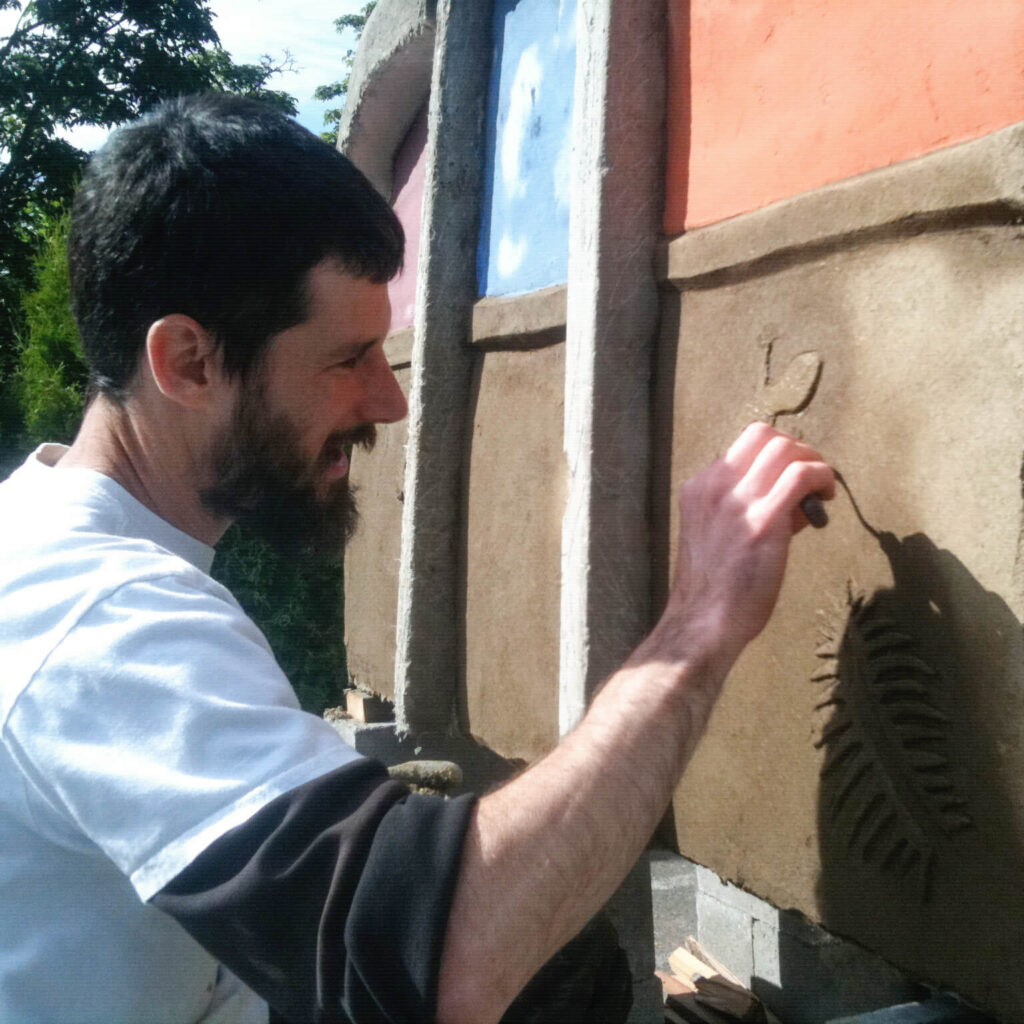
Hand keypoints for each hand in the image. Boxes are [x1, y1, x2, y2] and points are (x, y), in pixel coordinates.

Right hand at [662, 422, 833, 672]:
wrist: (702, 623)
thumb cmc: (713, 591)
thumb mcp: (714, 536)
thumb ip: (745, 512)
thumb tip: (796, 502)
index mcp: (699, 489)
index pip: (742, 447)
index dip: (774, 457)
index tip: (789, 481)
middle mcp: (714, 487)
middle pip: (763, 435)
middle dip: (795, 449)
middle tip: (811, 478)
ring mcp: (737, 502)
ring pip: (785, 448)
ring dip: (813, 461)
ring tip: (822, 489)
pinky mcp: (764, 522)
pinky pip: (802, 475)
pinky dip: (822, 477)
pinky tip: (826, 497)